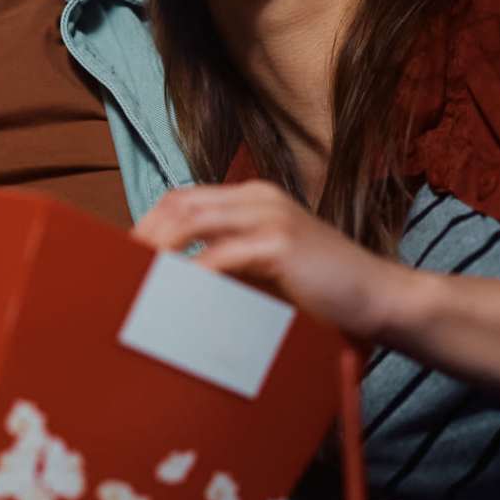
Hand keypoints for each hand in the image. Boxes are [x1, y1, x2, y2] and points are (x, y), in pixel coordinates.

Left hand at [132, 180, 408, 338]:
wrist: (381, 299)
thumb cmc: (323, 294)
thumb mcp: (266, 272)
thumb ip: (226, 268)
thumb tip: (172, 285)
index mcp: (252, 199)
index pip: (181, 199)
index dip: (147, 227)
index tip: (123, 262)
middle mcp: (257, 198)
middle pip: (176, 204)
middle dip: (141, 238)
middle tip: (117, 277)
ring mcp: (270, 216)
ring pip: (190, 222)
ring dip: (157, 255)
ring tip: (136, 286)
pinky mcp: (280, 244)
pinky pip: (219, 257)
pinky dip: (190, 278)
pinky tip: (175, 301)